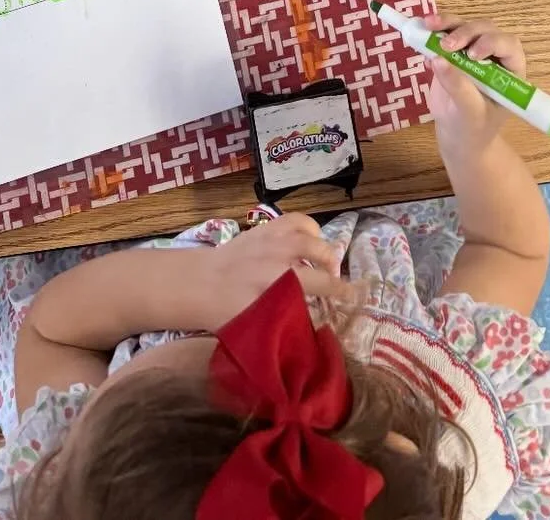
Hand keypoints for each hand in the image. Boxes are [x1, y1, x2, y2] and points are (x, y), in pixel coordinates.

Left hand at [204, 215, 354, 325]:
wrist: (196, 283)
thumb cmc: (222, 312)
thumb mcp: (256, 326)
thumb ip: (286, 323)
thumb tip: (309, 330)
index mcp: (278, 283)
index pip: (321, 284)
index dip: (341, 291)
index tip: (353, 296)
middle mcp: (279, 256)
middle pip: (320, 255)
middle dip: (333, 268)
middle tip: (334, 282)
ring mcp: (271, 237)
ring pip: (309, 232)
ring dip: (321, 245)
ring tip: (322, 259)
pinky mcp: (263, 228)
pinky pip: (293, 219)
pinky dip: (306, 228)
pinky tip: (305, 241)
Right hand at [427, 15, 527, 157]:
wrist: (458, 136)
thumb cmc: (474, 128)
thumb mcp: (470, 112)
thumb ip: (458, 87)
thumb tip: (438, 60)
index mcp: (510, 70)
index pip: (508, 46)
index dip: (491, 43)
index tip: (471, 55)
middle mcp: (494, 55)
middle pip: (484, 30)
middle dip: (465, 32)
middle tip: (445, 46)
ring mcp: (472, 50)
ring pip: (463, 26)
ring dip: (446, 23)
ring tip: (428, 25)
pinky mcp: (452, 52)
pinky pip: (444, 33)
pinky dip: (432, 32)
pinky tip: (420, 38)